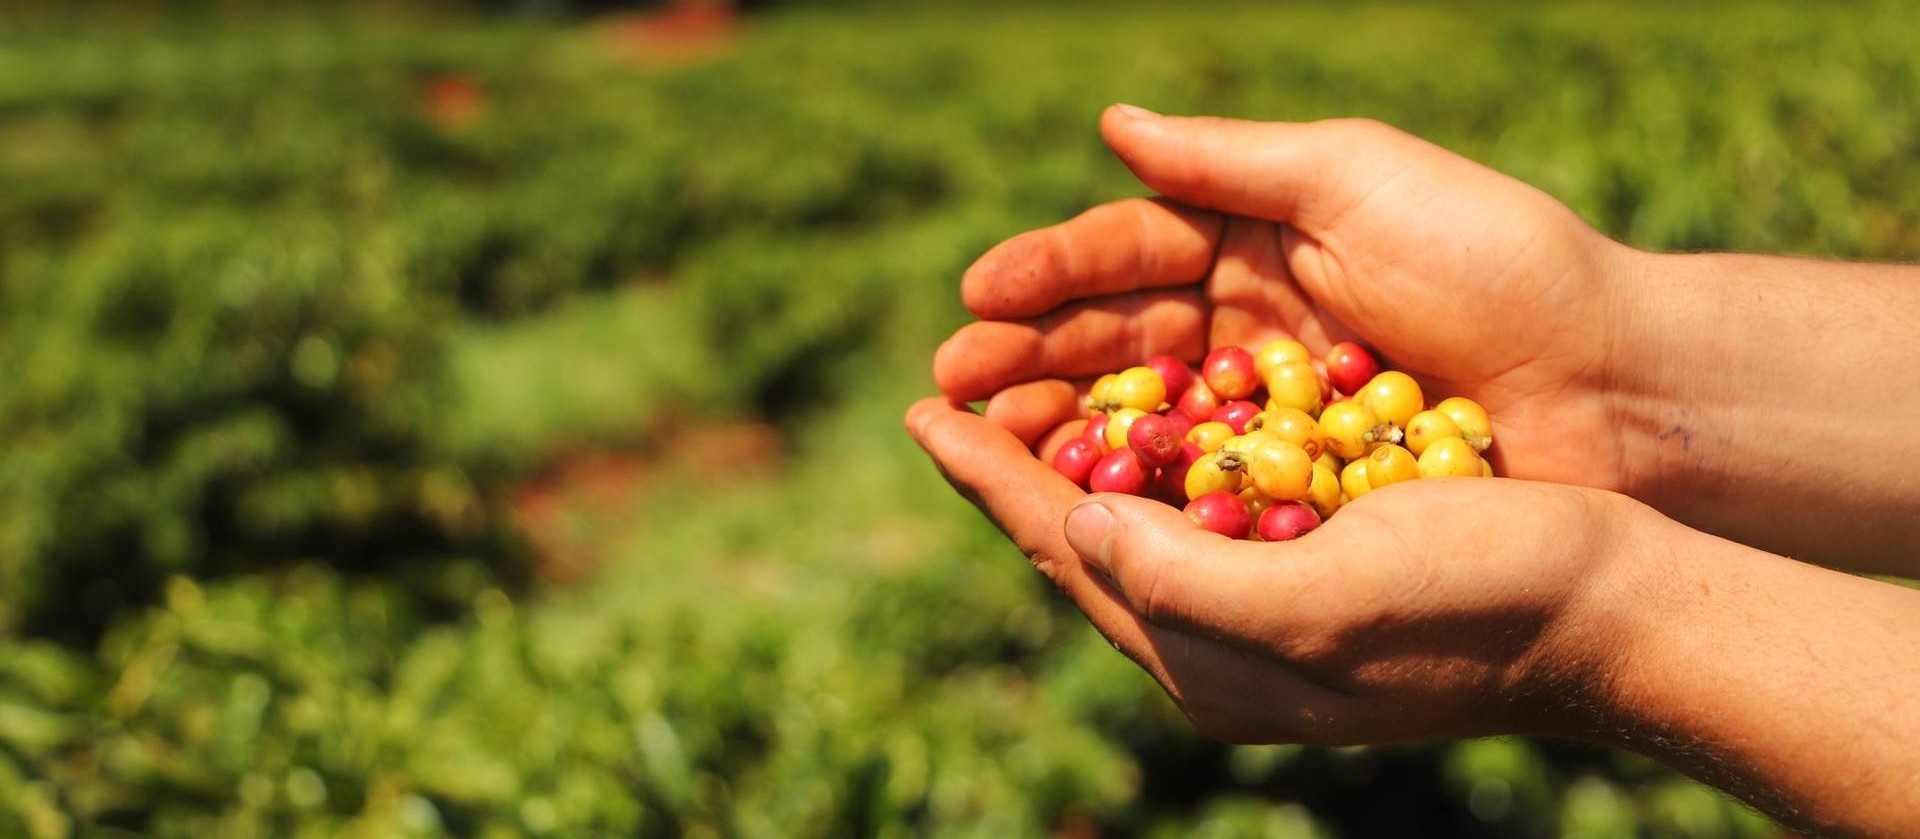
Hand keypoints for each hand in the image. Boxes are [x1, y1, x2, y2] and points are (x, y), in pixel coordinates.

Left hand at [905, 398, 1636, 743]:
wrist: (1604, 611)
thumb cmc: (1473, 603)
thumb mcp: (1319, 600)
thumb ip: (1182, 581)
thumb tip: (1077, 529)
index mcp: (1208, 663)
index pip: (1066, 555)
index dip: (990, 481)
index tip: (921, 415)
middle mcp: (1222, 642)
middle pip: (1083, 541)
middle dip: (1012, 466)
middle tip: (946, 396)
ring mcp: (1267, 606)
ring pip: (1134, 522)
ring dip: (1071, 454)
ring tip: (1016, 395)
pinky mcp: (1312, 565)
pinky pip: (1199, 507)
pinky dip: (1153, 451)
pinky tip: (1138, 409)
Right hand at [936, 107, 1649, 492]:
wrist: (1617, 389)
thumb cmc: (1501, 263)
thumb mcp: (1362, 180)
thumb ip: (1234, 160)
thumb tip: (1111, 126)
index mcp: (1260, 240)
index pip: (1129, 251)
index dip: (1049, 274)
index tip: (976, 297)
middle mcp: (1251, 325)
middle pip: (1116, 340)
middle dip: (1029, 359)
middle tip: (953, 386)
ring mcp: (1270, 412)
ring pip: (1142, 418)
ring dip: (1061, 431)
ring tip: (988, 444)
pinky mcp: (1298, 489)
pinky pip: (1199, 488)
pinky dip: (1136, 495)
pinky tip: (1076, 505)